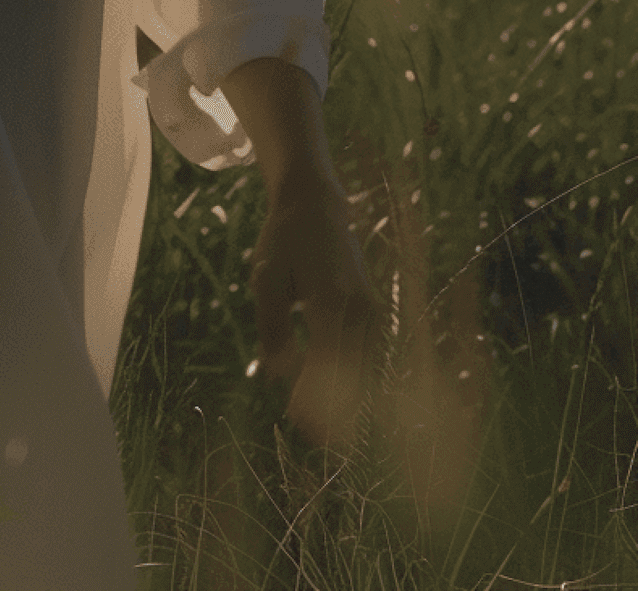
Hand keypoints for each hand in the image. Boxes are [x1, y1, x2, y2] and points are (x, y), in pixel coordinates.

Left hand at [248, 176, 383, 449]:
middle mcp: (361, 311)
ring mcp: (373, 311)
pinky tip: (340, 396)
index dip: (315, 401)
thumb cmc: (284, 240)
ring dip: (350, 399)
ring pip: (366, 370)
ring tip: (328, 428)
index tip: (298, 422)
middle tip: (315, 439)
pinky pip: (370, 356)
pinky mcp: (376, 311)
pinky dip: (358, 379)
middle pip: (353, 377)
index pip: (328, 367)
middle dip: (336, 411)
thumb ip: (272, 327)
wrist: (317, 204)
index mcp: (333, 303)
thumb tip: (277, 375)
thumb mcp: (266, 278)